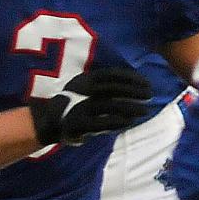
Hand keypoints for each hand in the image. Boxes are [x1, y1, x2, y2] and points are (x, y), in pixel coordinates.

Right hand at [28, 68, 152, 146]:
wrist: (48, 122)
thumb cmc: (73, 103)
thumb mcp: (84, 87)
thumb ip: (103, 85)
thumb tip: (133, 84)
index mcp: (84, 79)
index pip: (112, 75)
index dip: (132, 78)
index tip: (147, 83)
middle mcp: (81, 91)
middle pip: (114, 89)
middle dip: (134, 91)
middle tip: (150, 95)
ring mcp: (79, 107)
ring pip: (110, 105)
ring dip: (130, 107)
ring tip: (145, 110)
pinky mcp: (78, 124)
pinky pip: (102, 122)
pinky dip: (118, 121)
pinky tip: (129, 121)